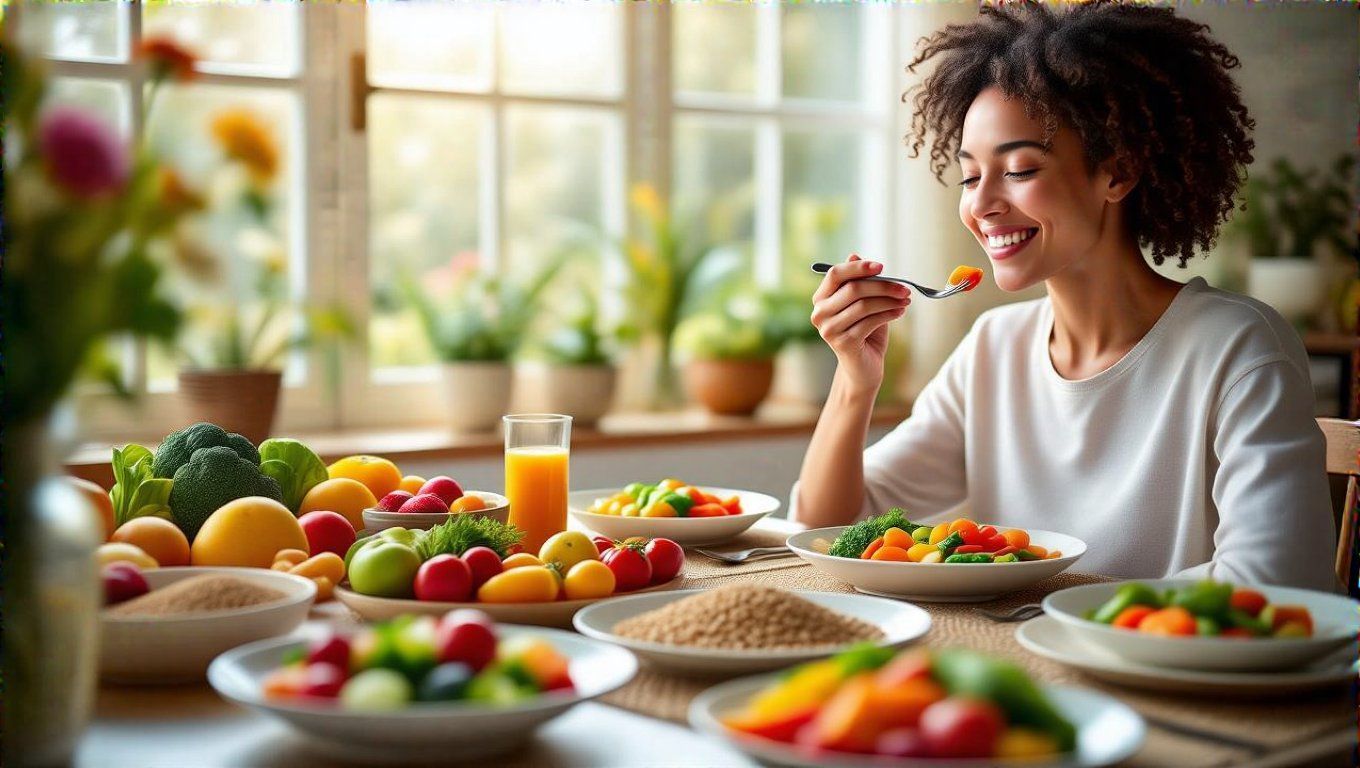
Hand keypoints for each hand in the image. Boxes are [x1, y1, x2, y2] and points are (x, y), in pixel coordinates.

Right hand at [810, 255, 909, 395]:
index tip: (882, 267)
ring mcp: (829, 330)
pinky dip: (889, 314)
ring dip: (890, 301)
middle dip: (883, 286)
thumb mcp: (862, 302)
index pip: (836, 274)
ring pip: (864, 305)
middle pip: (853, 289)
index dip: (859, 267)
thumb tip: (854, 255)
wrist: (863, 367)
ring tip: (905, 301)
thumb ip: (858, 281)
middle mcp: (819, 313)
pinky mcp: (843, 343)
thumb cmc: (864, 331)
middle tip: (904, 288)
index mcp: (821, 299)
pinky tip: (900, 312)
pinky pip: (871, 321)